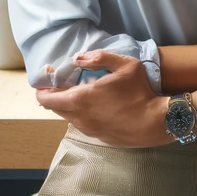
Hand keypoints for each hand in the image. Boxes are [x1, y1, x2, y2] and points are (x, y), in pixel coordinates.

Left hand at [33, 51, 167, 146]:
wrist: (154, 122)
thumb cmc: (140, 91)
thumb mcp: (125, 65)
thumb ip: (100, 58)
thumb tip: (78, 58)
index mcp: (80, 98)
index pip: (46, 98)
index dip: (42, 89)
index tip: (47, 79)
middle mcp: (79, 116)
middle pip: (54, 108)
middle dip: (53, 96)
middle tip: (61, 84)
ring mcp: (88, 129)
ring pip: (68, 117)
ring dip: (67, 106)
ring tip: (78, 94)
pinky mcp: (98, 137)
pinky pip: (81, 124)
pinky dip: (80, 115)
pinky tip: (94, 107)